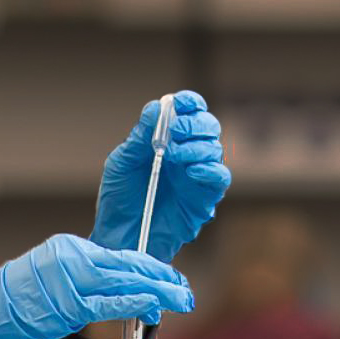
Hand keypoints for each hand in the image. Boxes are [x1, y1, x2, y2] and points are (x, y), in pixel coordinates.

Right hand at [0, 234, 194, 338]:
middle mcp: (74, 259)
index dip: (149, 266)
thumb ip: (87, 276)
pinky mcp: (69, 304)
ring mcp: (72, 281)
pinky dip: (134, 303)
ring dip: (157, 291)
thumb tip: (121, 285)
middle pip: (128, 266)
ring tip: (180, 298)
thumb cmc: (23, 296)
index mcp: (73, 248)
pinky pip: (110, 303)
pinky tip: (153, 306)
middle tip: (184, 288)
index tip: (168, 276)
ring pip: (125, 282)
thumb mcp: (56, 273)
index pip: (120, 255)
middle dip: (161, 278)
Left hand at [91, 91, 229, 263]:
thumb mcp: (122, 163)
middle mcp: (187, 153)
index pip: (189, 111)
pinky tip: (192, 171)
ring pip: (215, 148)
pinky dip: (210, 170)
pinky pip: (220, 178)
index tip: (181, 103)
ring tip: (173, 156)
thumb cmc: (119, 199)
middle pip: (208, 125)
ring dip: (197, 147)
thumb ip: (139, 137)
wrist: (120, 236)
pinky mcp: (205, 198)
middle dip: (194, 123)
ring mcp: (197, 175)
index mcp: (167, 139)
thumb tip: (156, 108)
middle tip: (174, 132)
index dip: (190, 102)